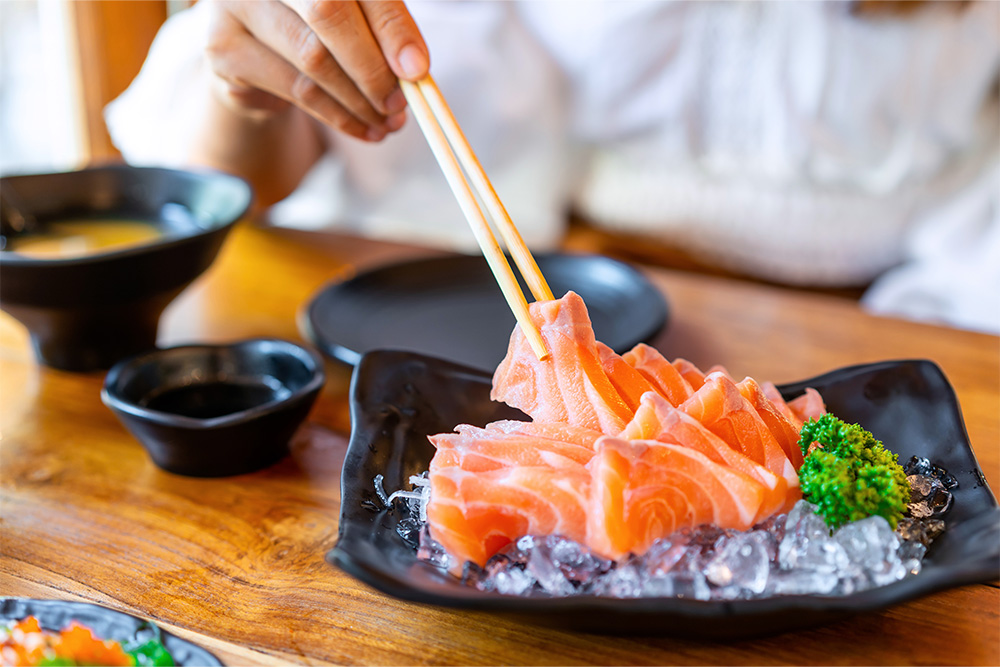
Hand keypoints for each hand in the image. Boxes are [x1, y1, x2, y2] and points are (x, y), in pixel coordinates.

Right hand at [203, 0, 429, 140]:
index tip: (417, 71)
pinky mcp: (225, 50)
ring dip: (359, 101)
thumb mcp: (358, 14)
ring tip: (387, 124)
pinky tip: (362, 128)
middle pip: (327, 14)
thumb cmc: (317, 24)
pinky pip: (296, 90)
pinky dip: (337, 115)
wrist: (257, 49)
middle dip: (372, 68)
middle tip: (399, 104)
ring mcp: (236, 5)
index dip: (391, 27)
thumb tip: (413, 69)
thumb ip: (386, 28)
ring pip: (313, 60)